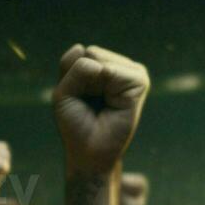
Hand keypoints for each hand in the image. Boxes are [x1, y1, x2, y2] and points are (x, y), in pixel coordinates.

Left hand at [53, 45, 149, 173]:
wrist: (90, 152)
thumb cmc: (76, 124)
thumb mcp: (64, 92)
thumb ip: (72, 66)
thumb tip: (92, 55)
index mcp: (102, 66)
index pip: (79, 52)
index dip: (70, 78)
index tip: (79, 99)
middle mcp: (119, 66)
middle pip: (89, 52)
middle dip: (81, 81)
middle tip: (90, 103)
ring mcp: (131, 71)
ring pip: (97, 58)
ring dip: (91, 86)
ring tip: (102, 104)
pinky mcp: (140, 80)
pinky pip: (110, 70)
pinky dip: (104, 88)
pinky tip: (113, 103)